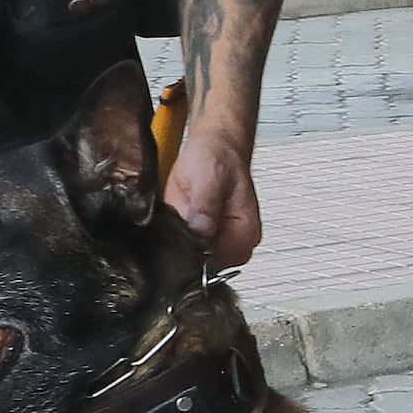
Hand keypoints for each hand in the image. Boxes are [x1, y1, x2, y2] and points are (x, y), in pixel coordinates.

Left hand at [162, 129, 261, 273]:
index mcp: (244, 232)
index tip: (177, 244)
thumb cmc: (218, 157)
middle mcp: (232, 242)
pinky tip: (168, 224)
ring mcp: (214, 241)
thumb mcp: (210, 177)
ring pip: (190, 260)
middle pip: (203, 266)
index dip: (194, 258)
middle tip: (171, 230)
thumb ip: (206, 206)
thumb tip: (202, 232)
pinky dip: (170, 241)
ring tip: (172, 220)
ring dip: (174, 247)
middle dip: (182, 253)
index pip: (218, 263)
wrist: (212, 145)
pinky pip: (182, 249)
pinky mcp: (198, 237)